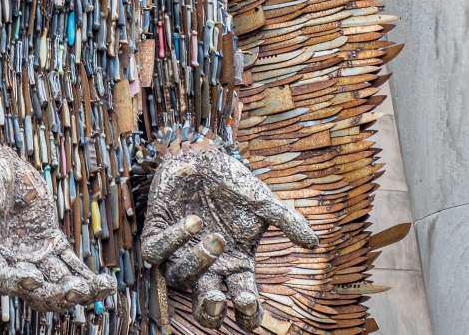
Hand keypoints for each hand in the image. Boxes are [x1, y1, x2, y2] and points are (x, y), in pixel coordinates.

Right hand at [0, 140, 114, 312]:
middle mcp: (10, 259)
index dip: (14, 282)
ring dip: (79, 290)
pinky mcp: (50, 242)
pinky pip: (69, 265)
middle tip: (76, 290)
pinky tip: (106, 282)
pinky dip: (86, 275)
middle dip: (54, 296)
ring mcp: (32, 253)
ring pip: (56, 282)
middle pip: (32, 291)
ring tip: (104, 287)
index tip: (34, 276)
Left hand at [139, 146, 318, 329]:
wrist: (203, 157)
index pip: (243, 303)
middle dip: (209, 311)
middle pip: (205, 305)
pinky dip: (171, 241)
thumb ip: (288, 222)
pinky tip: (192, 221)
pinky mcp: (158, 234)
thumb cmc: (234, 185)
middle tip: (217, 298)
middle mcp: (209, 265)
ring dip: (197, 262)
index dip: (245, 313)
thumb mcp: (264, 203)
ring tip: (214, 238)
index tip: (247, 301)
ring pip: (179, 278)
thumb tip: (313, 243)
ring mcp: (181, 252)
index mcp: (236, 264)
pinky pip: (155, 253)